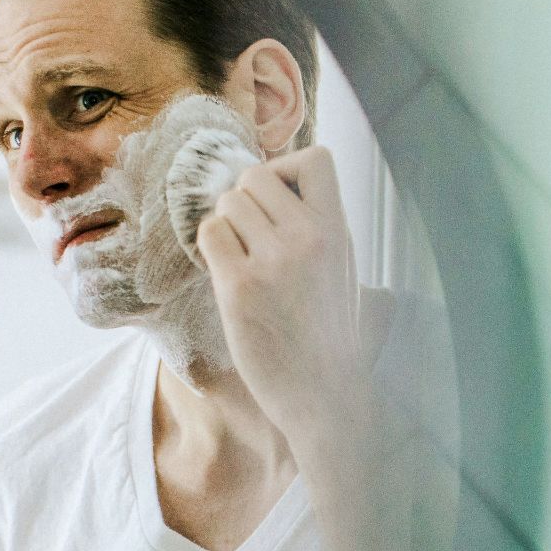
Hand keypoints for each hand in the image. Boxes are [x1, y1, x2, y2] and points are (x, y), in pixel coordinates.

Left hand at [195, 144, 370, 441]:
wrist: (323, 393)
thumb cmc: (328, 332)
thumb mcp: (341, 266)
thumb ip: (316, 224)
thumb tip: (272, 182)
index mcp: (339, 231)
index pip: (316, 158)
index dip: (288, 169)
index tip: (281, 199)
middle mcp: (308, 237)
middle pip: (256, 175)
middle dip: (245, 200)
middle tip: (251, 237)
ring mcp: (273, 261)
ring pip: (228, 203)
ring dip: (227, 225)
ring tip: (243, 259)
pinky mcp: (239, 287)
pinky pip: (210, 234)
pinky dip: (212, 248)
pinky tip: (229, 274)